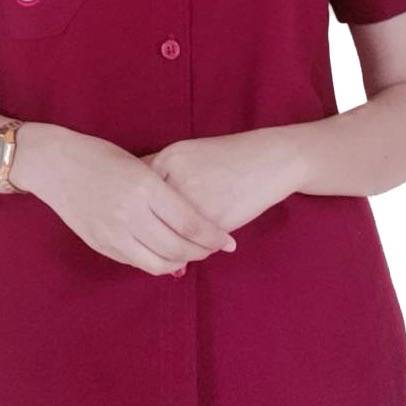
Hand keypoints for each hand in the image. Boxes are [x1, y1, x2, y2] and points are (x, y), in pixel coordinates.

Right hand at [27, 128, 237, 276]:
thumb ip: (163, 194)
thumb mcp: (139, 166)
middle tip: (214, 249)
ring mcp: (112, 232)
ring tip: (192, 253)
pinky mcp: (100, 243)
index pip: (189, 222)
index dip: (213, 237)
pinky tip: (165, 254)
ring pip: (158, 262)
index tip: (229, 242)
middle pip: (178, 247)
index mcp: (144, 186)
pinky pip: (136, 262)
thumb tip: (193, 219)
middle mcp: (129, 212)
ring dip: (180, 262)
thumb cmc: (101, 156)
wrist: (54, 164)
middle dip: (201, 252)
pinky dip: (155, 262)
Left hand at [141, 128, 303, 235]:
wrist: (269, 159)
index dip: (141, 214)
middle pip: (151, 218)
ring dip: (175, 247)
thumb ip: (161, 173)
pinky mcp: (213, 218)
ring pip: (171, 234)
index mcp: (166, 159)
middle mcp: (175, 178)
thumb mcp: (188, 154)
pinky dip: (198, 249)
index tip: (144, 224)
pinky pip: (195, 243)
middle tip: (157, 245)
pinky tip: (203, 247)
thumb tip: (137, 203)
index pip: (139, 196)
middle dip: (153, 236)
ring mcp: (194, 199)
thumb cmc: (227, 159)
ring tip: (181, 251)